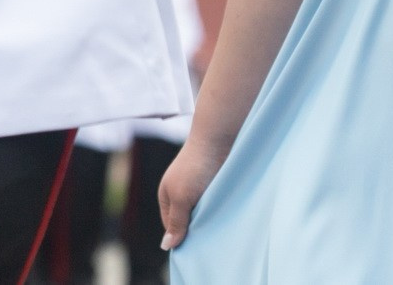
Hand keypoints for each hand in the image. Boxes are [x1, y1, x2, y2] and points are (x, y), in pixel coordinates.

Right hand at [158, 134, 230, 249]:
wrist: (218, 139)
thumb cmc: (195, 167)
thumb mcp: (182, 198)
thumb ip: (176, 222)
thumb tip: (165, 246)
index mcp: (167, 196)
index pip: (171, 227)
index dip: (181, 239)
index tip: (195, 252)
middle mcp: (181, 193)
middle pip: (187, 222)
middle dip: (196, 232)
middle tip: (209, 246)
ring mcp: (198, 190)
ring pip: (202, 215)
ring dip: (210, 222)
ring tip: (220, 234)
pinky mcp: (214, 186)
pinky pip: (215, 206)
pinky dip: (220, 213)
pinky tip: (227, 220)